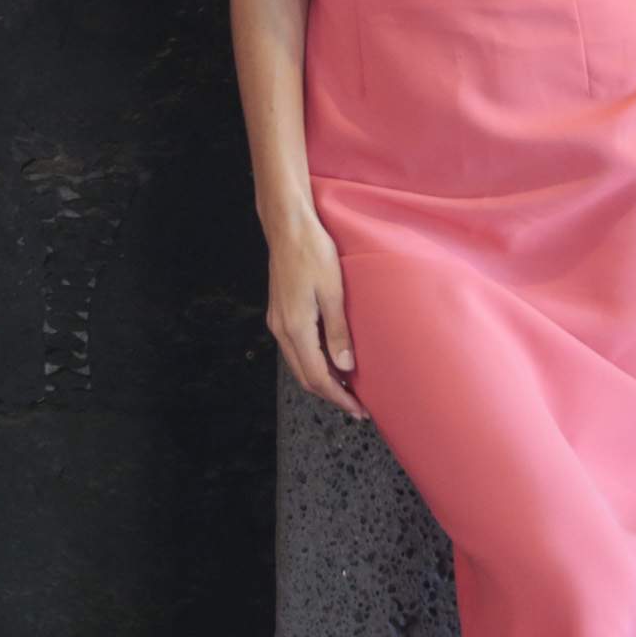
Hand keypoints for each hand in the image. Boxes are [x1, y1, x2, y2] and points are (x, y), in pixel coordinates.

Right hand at [265, 212, 367, 421]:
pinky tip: (329, 359)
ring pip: (298, 364)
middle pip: (305, 376)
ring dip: (321, 378)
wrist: (288, 226)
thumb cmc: (313, 252)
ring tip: (346, 385)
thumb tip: (346, 368)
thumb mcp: (333, 292)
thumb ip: (339, 332)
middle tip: (356, 404)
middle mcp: (281, 329)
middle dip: (330, 393)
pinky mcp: (279, 312)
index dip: (338, 396)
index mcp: (295, 328)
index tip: (358, 409)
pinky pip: (295, 348)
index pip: (317, 377)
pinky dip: (312, 361)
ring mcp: (277, 321)